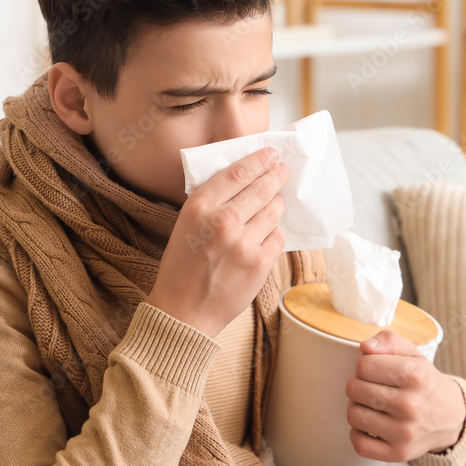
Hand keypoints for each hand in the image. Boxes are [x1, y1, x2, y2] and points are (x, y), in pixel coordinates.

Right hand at [146, 146, 288, 337]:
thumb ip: (211, 202)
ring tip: (273, 204)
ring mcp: (244, 243)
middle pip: (261, 187)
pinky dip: (273, 233)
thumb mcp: (185, 225)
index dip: (258, 160)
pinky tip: (264, 235)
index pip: (237, 173)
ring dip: (276, 204)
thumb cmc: (182, 267)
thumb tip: (244, 178)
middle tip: (282, 170)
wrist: (184, 312)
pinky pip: (277, 236)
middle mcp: (223, 222)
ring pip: (274, 211)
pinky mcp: (260, 263)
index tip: (270, 153)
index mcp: (199, 208)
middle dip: (276, 175)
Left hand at [344, 329, 465, 462]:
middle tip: (372, 387)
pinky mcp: (398, 453)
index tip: (375, 370)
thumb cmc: (424, 381)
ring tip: (371, 404)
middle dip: (359, 384)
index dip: (365, 365)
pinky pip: (359, 443)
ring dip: (357, 407)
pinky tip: (371, 424)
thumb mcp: (413, 354)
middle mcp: (410, 405)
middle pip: (355, 389)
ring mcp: (404, 432)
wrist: (450, 417)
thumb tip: (365, 347)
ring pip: (353, 415)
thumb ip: (388, 341)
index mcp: (415, 375)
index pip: (364, 365)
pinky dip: (358, 433)